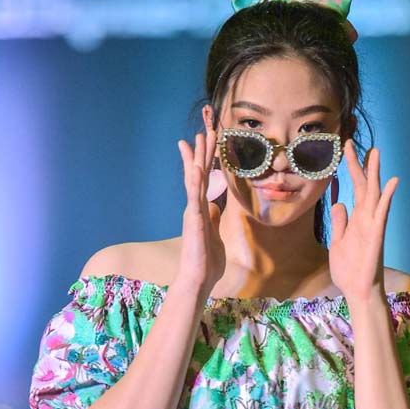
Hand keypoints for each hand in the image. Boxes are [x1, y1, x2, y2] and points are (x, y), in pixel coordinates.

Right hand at [175, 126, 225, 294]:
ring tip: (200, 138)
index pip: (203, 179)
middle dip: (201, 151)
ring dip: (198, 158)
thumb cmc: (207, 262)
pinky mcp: (195, 221)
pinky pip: (195, 198)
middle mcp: (195, 207)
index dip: (203, 160)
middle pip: (198, 173)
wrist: (199, 279)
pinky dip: (195, 182)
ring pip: (195, 180)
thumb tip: (215, 207)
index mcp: (202, 210)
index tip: (202, 142)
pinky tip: (196, 168)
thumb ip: (214, 219)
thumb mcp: (215, 235)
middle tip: (204, 129)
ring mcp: (194, 212)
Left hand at [328, 140, 398, 302]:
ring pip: (374, 195)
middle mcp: (366, 219)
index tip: (343, 151)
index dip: (350, 170)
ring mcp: (372, 226)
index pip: (354, 190)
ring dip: (375, 174)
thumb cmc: (349, 270)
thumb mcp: (337, 242)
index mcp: (356, 220)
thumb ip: (340, 223)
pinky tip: (392, 182)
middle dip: (358, 165)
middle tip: (351, 143)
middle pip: (363, 186)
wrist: (357, 291)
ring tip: (375, 152)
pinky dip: (387, 197)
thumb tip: (339, 204)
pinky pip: (382, 213)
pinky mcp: (376, 235)